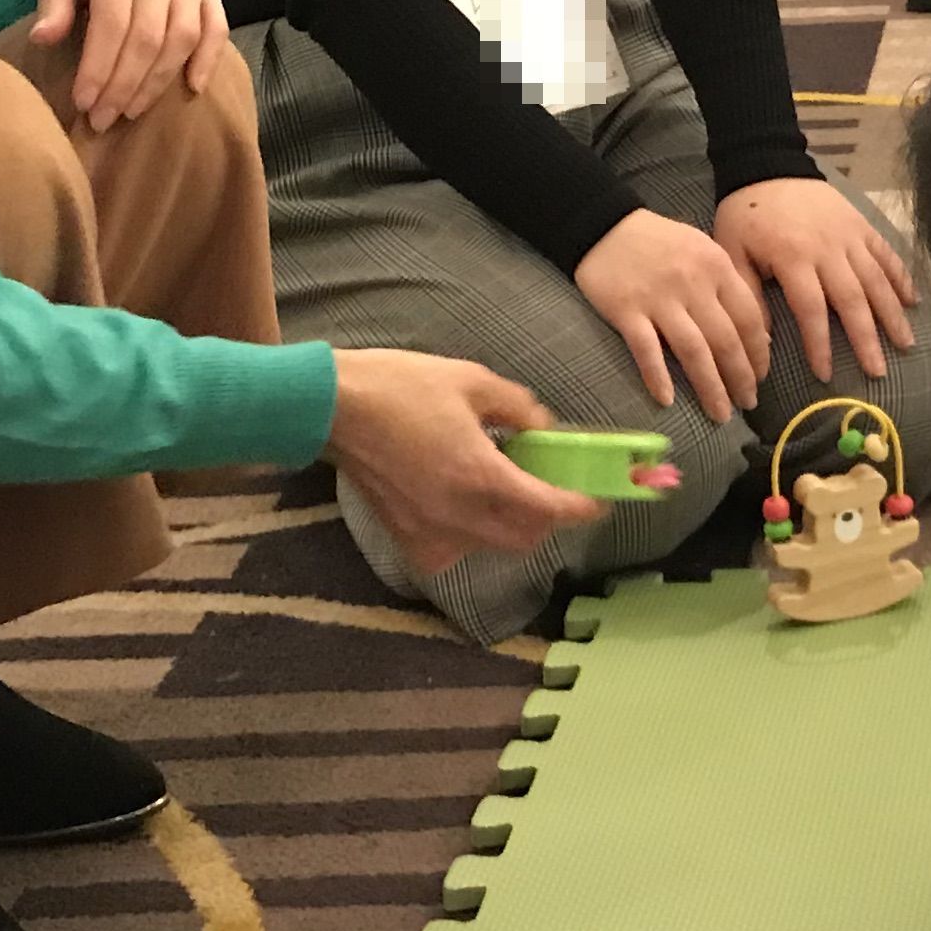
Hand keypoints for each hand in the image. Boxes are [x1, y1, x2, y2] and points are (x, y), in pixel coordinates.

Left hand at [31, 0, 229, 133]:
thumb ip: (52, 0)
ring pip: (182, 38)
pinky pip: (215, 27)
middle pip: (148, 37)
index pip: (113, 22)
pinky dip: (208, 60)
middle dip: (124, 85)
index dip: (99, 68)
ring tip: (131, 111)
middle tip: (102, 120)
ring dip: (158, 82)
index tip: (83, 103)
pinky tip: (191, 90)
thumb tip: (44, 40)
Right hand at [323, 345, 598, 572]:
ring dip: (510, 522)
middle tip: (554, 487)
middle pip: (527, 536)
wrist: (331, 408)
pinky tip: (463, 502)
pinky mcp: (406, 540)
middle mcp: (458, 516)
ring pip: (493, 545)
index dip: (582, 507)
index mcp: (479, 477)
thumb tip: (544, 428)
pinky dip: (471, 533)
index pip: (549, 509)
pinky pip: (456, 550)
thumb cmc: (398, 387)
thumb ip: (519, 408)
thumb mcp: (471, 380)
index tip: (599, 499)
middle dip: (549, 516)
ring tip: (503, 485)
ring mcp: (430, 534)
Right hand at [576, 207, 769, 423]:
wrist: (604, 224)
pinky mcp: (626, 309)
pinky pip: (646, 350)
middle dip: (740, 378)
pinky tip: (667, 401)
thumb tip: (757, 334)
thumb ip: (727, 286)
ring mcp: (658, 298)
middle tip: (747, 404)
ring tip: (720, 413)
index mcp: (716, 266)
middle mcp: (692, 283)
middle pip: (725, 340)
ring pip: (693, 351)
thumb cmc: (659, 241)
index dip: (758, 353)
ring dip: (710, 387)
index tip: (761, 378)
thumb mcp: (702, 250)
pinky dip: (658, 377)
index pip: (748, 318)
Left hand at [713, 173, 915, 384]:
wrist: (766, 163)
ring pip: (876, 280)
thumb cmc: (745, 214)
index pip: (812, 310)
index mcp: (794, 258)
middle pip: (853, 300)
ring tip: (905, 345)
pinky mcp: (861, 224)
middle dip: (867, 339)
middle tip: (878, 372)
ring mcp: (849, 236)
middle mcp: (828, 249)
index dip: (821, 345)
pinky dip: (901, 277)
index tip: (827, 374)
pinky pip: (885, 253)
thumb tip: (763, 342)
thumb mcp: (732, 253)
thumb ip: (749, 296)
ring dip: (892, 314)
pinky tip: (913, 302)